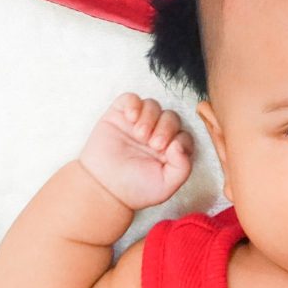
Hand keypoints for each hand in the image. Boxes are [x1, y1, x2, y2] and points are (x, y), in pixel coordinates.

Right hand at [78, 93, 194, 211]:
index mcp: (171, 150)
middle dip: (166, 128)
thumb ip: (182, 167)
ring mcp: (138, 123)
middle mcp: (156, 134)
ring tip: (139, 135)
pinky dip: (134, 103)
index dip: (179, 139)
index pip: (184, 134)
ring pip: (153, 105)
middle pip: (171, 117)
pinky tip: (131, 118)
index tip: (166, 152)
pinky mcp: (120, 116)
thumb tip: (180, 144)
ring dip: (150, 117)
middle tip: (153, 144)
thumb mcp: (166, 185)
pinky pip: (131, 98)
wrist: (103, 188)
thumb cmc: (135, 189)